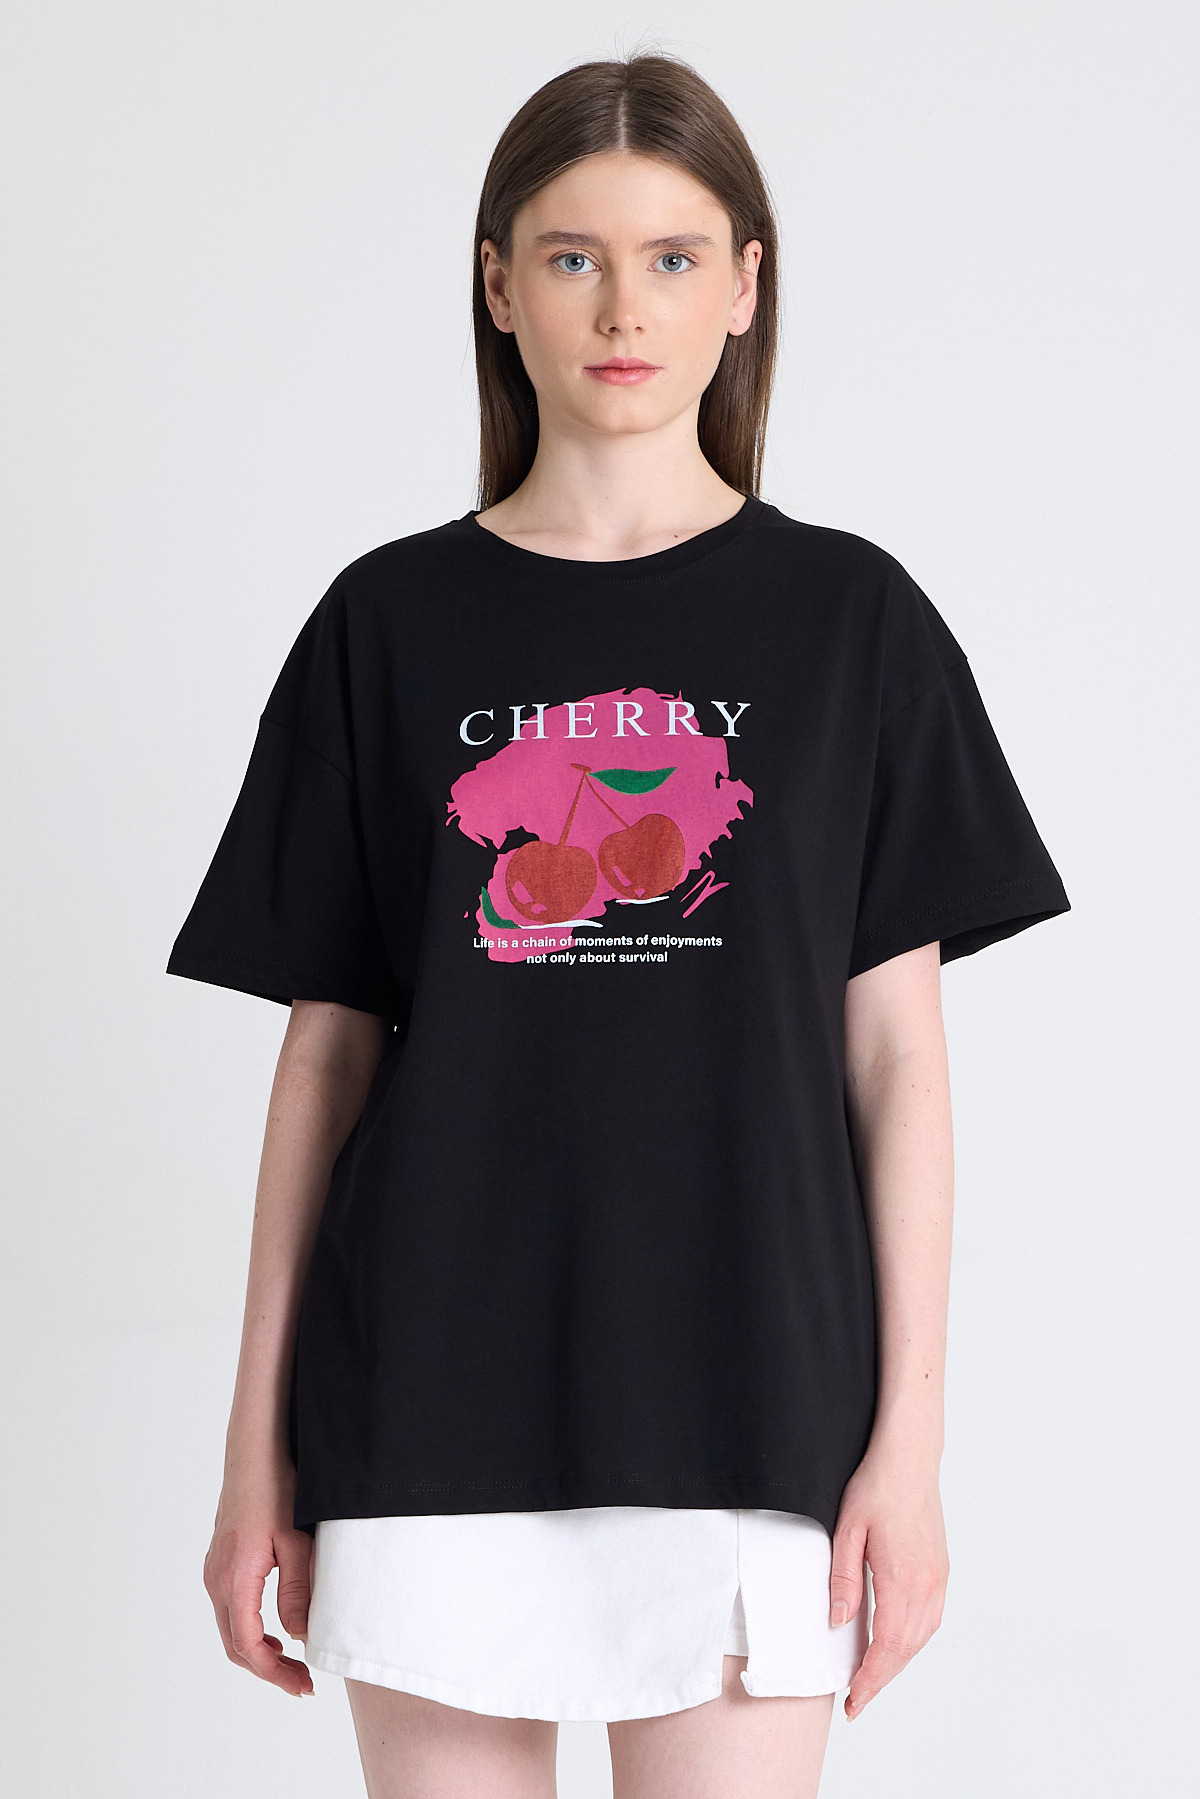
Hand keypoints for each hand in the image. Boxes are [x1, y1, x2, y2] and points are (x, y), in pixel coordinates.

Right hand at [203, 1461, 315, 1696]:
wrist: (254, 1453)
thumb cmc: (276, 1489)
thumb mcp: (295, 1542)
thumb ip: (296, 1591)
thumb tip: (298, 1636)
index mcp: (235, 1579)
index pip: (248, 1646)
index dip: (275, 1673)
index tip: (303, 1684)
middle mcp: (217, 1580)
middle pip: (235, 1646)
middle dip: (268, 1670)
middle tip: (303, 1682)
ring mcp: (214, 1572)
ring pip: (231, 1630)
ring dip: (258, 1653)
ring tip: (292, 1664)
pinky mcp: (220, 1564)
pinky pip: (230, 1611)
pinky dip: (250, 1632)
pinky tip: (274, 1633)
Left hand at [829, 1439, 948, 1720]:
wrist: (909, 1458)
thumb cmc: (876, 1487)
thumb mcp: (847, 1530)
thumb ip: (843, 1579)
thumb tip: (837, 1623)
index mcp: (902, 1577)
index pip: (887, 1646)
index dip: (870, 1679)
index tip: (854, 1700)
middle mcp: (926, 1583)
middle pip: (906, 1649)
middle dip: (881, 1679)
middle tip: (857, 1700)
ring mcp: (938, 1578)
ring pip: (921, 1638)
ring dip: (897, 1662)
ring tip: (871, 1677)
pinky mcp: (941, 1570)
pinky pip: (930, 1620)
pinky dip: (912, 1641)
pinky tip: (896, 1644)